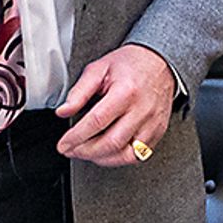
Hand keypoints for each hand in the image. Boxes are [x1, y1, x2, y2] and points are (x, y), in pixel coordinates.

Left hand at [55, 43, 177, 166]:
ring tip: (85, 153)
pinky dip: (118, 158)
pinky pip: (138, 156)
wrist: (159, 63)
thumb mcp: (99, 69)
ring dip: (101, 158)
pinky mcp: (157, 132)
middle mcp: (142, 110)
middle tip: (70, 150)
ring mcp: (152, 124)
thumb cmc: (130, 64)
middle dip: (85, 151)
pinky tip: (105, 153)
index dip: (76, 136)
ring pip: (125, 155)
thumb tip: (64, 111)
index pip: (97, 122)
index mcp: (126, 92)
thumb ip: (79, 91)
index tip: (64, 143)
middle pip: (111, 142)